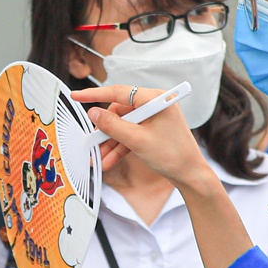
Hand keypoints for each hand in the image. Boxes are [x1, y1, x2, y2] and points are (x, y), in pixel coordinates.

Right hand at [72, 85, 210, 186]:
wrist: (190, 175)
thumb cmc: (172, 155)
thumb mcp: (137, 140)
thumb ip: (113, 125)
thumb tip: (93, 113)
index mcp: (155, 99)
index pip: (119, 92)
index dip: (95, 95)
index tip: (77, 96)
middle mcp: (154, 105)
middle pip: (119, 112)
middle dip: (104, 130)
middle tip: (91, 143)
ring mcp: (152, 118)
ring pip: (122, 126)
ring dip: (110, 143)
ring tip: (99, 159)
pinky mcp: (151, 130)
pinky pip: (129, 135)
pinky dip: (119, 147)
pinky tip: (108, 161)